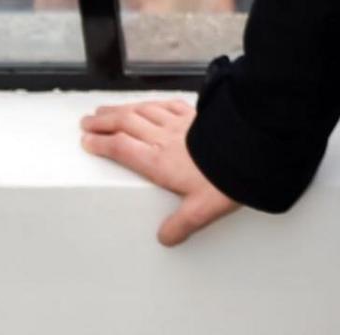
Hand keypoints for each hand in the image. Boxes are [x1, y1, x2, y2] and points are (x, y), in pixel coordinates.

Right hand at [80, 98, 242, 245]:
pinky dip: (153, 102)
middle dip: (104, 121)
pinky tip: (150, 102)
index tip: (87, 140)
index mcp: (159, 162)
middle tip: (88, 120)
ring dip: (122, 109)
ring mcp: (181, 124)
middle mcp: (165, 139)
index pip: (121, 148)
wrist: (253, 148)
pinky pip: (168, 104)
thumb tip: (166, 238)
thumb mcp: (202, 210)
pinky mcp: (197, 115)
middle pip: (126, 124)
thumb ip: (181, 225)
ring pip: (143, 111)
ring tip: (108, 109)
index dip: (101, 143)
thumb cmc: (227, 178)